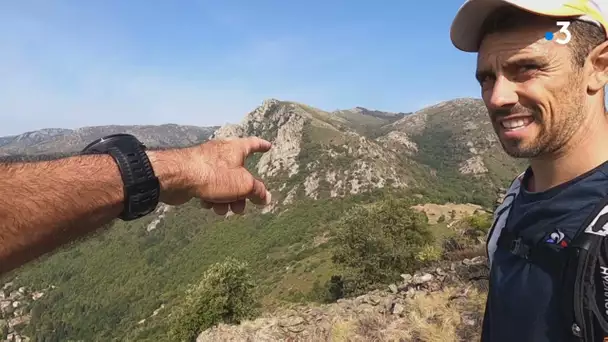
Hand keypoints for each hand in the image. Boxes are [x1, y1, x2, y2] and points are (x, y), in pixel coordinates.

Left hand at [149, 137, 271, 214]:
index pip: (253, 144)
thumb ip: (257, 191)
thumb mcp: (243, 185)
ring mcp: (206, 163)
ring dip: (226, 199)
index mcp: (235, 149)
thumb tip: (266, 197)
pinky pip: (209, 188)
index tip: (268, 146)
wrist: (177, 177)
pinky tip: (207, 204)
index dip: (262, 146)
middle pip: (239, 174)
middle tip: (240, 207)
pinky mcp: (194, 174)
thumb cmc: (212, 175)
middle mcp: (221, 153)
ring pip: (224, 184)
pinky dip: (211, 197)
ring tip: (222, 210)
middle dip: (241, 193)